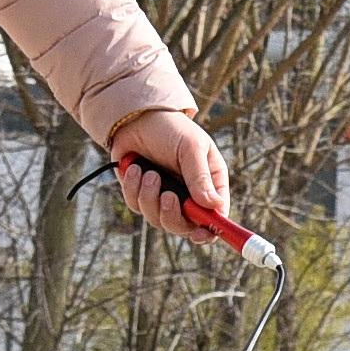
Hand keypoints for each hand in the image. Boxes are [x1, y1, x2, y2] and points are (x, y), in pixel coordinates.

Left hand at [107, 106, 234, 233]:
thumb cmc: (171, 129)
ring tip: (148, 172)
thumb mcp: (191, 147)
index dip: (211, 230)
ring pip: (158, 220)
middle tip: (167, 195)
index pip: (215, 217)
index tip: (202, 232)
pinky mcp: (141, 196)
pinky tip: (136, 169)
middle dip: (173, 215)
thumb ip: (200, 176)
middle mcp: (188, 197)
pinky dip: (134, 189)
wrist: (137, 118)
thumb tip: (213, 205)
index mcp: (209, 185)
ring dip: (150, 197)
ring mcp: (163, 199)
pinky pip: (137, 207)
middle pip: (185, 228)